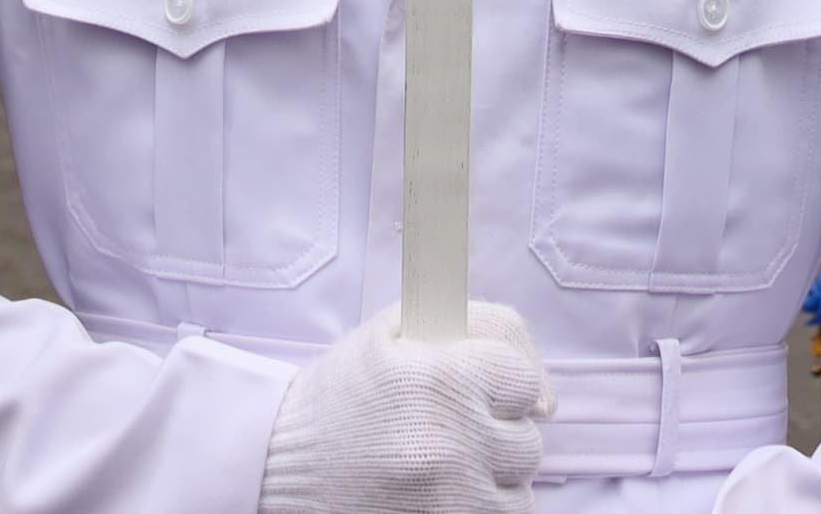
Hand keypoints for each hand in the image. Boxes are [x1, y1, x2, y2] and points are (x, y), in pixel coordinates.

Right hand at [257, 304, 551, 513]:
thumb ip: (478, 324)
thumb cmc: (343, 394)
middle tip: (443, 432)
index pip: (523, 380)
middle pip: (527, 441)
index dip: (496, 384)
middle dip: (494, 433)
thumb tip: (545, 395)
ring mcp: (451, 498)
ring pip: (521, 490)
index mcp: (440, 377)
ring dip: (492, 477)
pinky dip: (483, 508)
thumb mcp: (397, 329)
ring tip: (443, 467)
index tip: (462, 391)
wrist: (275, 464)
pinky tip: (444, 494)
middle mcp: (451, 441)